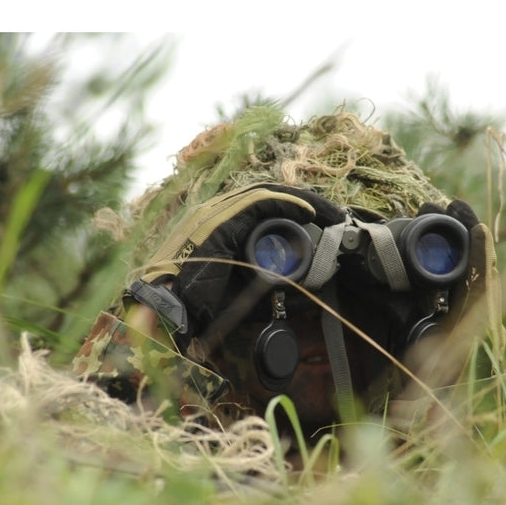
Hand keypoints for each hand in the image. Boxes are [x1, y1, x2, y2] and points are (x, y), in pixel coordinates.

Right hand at [129, 183, 345, 338]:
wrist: (170, 310)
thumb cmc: (201, 305)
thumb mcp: (250, 295)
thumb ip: (278, 292)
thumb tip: (311, 292)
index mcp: (224, 226)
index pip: (266, 207)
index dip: (296, 209)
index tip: (326, 222)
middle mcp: (219, 213)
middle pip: (270, 196)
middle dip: (306, 203)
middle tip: (335, 216)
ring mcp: (217, 213)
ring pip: (267, 194)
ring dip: (302, 200)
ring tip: (329, 213)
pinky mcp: (219, 219)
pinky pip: (258, 201)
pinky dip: (286, 202)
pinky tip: (308, 211)